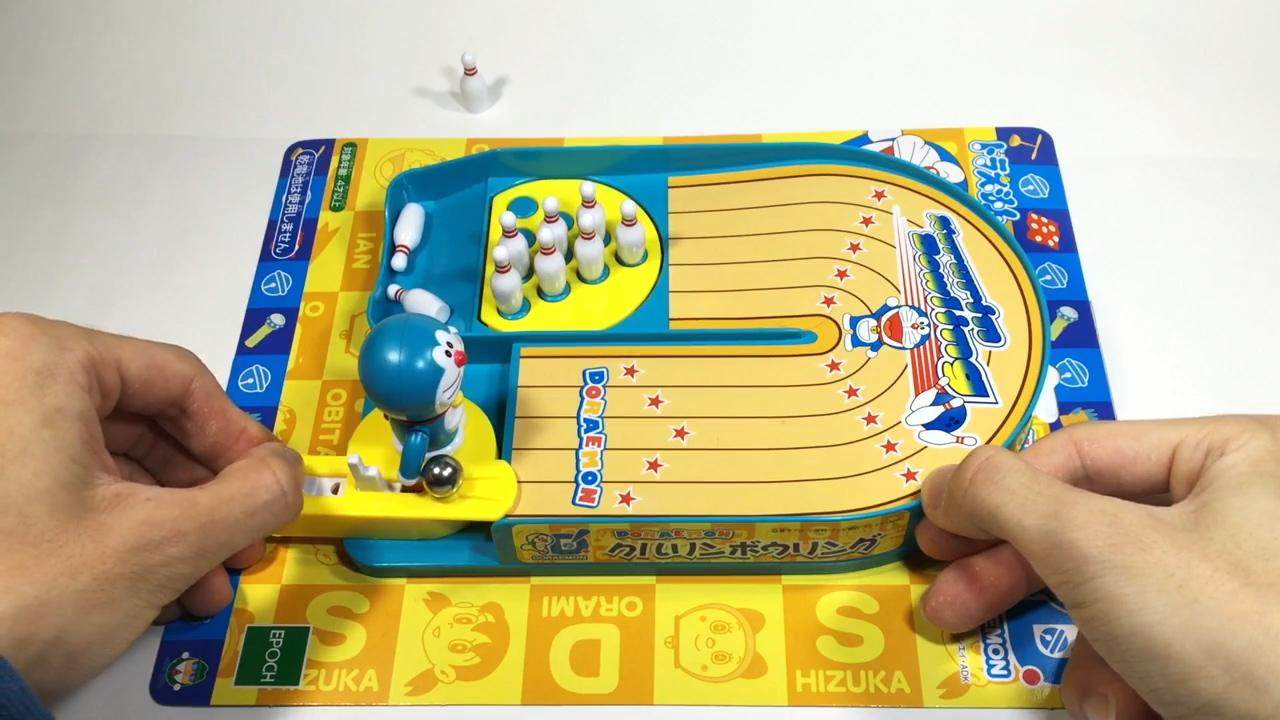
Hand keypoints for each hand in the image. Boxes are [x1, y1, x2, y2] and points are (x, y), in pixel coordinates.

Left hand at [0, 314, 303, 699]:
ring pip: (115, 463)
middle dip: (206, 497)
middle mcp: (7, 381)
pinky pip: (73, 489)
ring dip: (173, 525)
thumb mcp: (163, 542)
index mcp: (41, 361)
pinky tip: (154, 587)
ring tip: (201, 581)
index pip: (180, 380)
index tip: (269, 485)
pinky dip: (123, 533)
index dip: (240, 440)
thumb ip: (252, 497)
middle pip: (150, 424)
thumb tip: (288, 476)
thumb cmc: (16, 594)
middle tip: (240, 542)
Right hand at [916, 417, 1279, 718]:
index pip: (1078, 453)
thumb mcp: (1102, 550)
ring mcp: (1243, 586)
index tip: (938, 530)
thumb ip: (1008, 498)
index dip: (997, 492)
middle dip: (1022, 579)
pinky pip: (1151, 645)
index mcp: (1233, 456)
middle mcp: (1244, 511)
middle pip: (1090, 527)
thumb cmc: (1249, 638)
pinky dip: (1128, 682)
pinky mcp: (1236, 648)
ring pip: (1116, 599)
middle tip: (954, 603)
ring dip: (1089, 656)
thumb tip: (945, 479)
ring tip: (1099, 699)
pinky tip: (1133, 711)